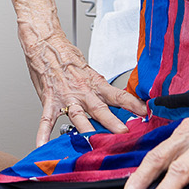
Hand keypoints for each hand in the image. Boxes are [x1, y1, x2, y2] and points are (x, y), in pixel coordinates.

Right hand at [20, 27, 147, 145]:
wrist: (45, 44)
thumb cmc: (67, 57)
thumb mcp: (89, 72)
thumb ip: (100, 90)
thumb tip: (117, 103)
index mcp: (95, 84)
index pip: (119, 96)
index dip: (133, 105)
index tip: (146, 114)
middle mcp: (83, 92)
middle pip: (100, 109)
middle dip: (112, 123)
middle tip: (123, 133)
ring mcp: (66, 98)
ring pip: (77, 116)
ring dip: (85, 130)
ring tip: (91, 144)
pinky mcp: (50, 101)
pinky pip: (46, 119)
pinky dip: (43, 133)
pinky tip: (43, 144)